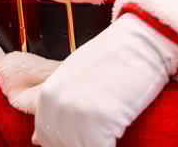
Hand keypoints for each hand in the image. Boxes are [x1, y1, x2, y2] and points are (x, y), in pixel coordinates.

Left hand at [32, 14, 177, 146]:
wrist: (142, 42)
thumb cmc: (113, 57)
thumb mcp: (73, 76)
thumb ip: (56, 106)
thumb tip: (35, 139)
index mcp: (49, 93)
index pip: (45, 135)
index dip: (60, 142)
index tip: (79, 140)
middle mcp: (59, 103)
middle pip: (61, 143)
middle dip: (77, 145)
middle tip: (96, 137)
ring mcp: (79, 112)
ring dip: (92, 145)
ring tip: (106, 137)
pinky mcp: (101, 120)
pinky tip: (115, 141)